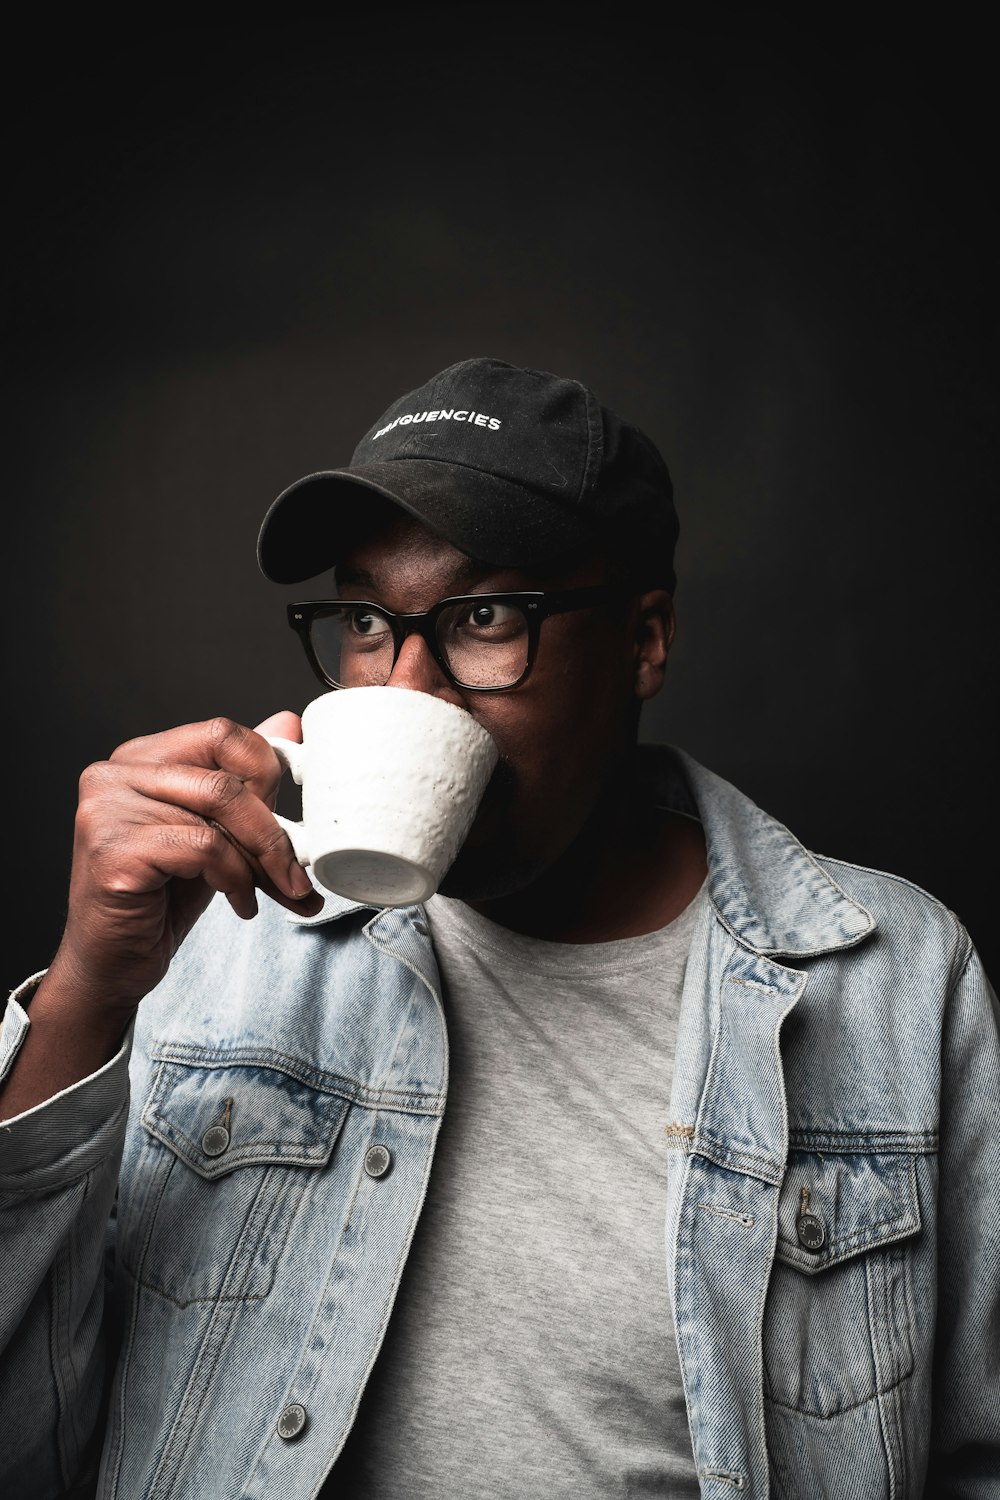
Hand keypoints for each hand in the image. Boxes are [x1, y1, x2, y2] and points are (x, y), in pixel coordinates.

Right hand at [47, 711, 322, 1020]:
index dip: (267, 772)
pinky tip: (237, 902)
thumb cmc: (160, 898)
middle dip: (273, 831)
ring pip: (219, 812)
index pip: (222, 733)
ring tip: (263, 892)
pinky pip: (203, 847)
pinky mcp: (113, 850)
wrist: (111, 965)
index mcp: (139, 758)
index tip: (293, 816)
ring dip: (258, 862)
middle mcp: (114, 774)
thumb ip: (244, 782)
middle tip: (295, 871)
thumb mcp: (215, 833)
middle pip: (225, 778)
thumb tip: (289, 724)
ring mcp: (107, 809)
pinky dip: (234, 878)